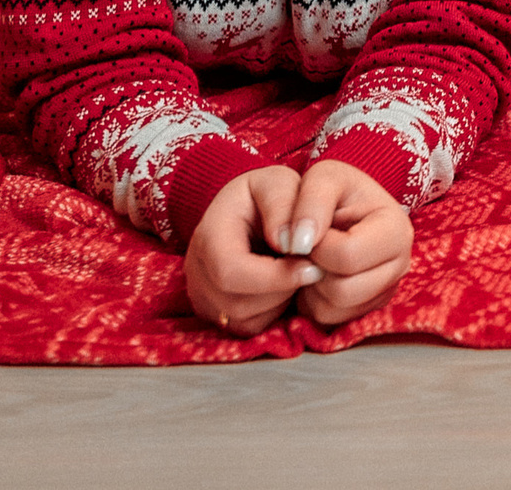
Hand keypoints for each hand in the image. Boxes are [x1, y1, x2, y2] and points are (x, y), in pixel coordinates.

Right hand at [186, 165, 319, 335]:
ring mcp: (202, 294)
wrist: (251, 209)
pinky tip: (282, 285)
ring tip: (295, 271)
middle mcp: (196, 269)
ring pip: (242, 320)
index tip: (314, 267)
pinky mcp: (215, 312)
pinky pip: (247, 328)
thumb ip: (284, 206)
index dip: (275, 276)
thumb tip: (290, 244)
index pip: (231, 271)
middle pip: (236, 302)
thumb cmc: (269, 195)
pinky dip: (271, 312)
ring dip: (279, 301)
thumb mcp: (279, 183)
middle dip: (281, 290)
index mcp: (208, 233)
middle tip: (312, 268)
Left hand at [287, 158, 415, 327]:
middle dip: (314, 270)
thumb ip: (310, 201)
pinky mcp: (369, 308)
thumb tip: (300, 244)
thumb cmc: (336, 190)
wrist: (343, 206)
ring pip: (335, 310)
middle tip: (307, 248)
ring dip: (311, 287)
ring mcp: (387, 290)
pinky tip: (317, 274)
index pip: (348, 256)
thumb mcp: (323, 177)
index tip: (307, 231)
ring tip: (312, 259)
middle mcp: (401, 265)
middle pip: (344, 291)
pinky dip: (314, 301)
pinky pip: (331, 320)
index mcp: (397, 230)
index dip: (316, 247)